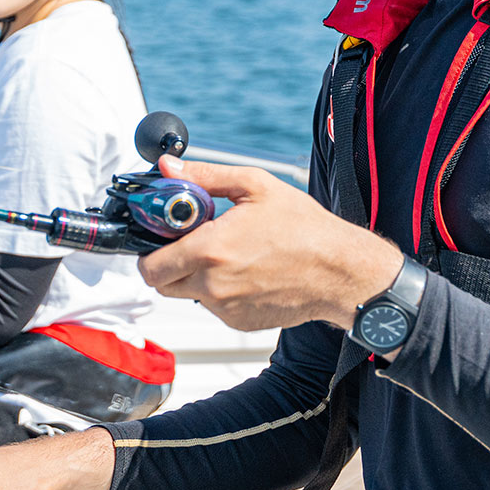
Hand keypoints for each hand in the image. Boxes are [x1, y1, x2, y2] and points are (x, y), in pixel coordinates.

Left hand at [137, 156, 402, 331]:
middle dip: (168, 263)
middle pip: (161, 283)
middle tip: (191, 243)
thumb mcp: (254, 186)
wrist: (339, 271)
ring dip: (196, 276)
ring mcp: (225, 308)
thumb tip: (168, 166)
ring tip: (229, 254)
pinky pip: (214, 306)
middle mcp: (212, 285)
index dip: (150, 249)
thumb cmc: (304, 228)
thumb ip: (204, 177)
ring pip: (188, 294)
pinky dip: (221, 291)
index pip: (149, 265)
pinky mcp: (239, 322)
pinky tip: (247, 272)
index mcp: (209, 250)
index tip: (162, 236)